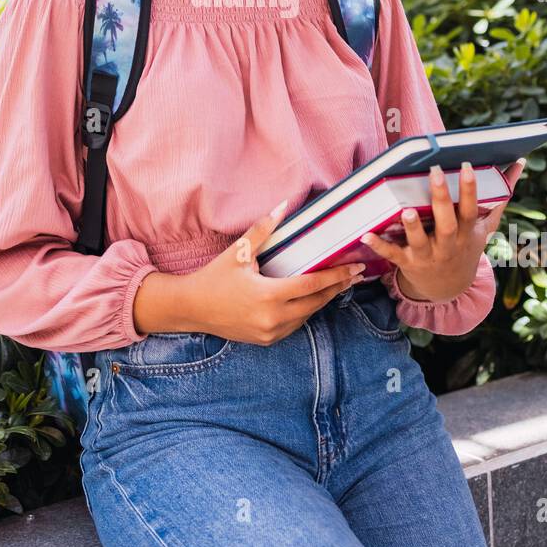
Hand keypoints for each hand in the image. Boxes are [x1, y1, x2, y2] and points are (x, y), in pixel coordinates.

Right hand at [132, 201, 366, 343]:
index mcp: (268, 296)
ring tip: (338, 285)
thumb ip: (263, 230)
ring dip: (322, 301)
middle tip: (355, 275)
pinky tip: (311, 299)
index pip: (311, 284)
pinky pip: (294, 325)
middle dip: (336, 288)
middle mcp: (272, 318)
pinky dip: (304, 311)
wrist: (191, 309)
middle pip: (315, 303)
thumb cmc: (214, 278)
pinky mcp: (266, 340)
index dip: (336, 275)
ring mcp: (270, 332)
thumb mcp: (238, 253)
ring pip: (307, 316)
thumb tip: (283, 206)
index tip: (355, 267)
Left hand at [360, 159, 526, 303]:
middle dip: (441, 199)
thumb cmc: (466, 246)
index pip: (470, 209)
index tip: (466, 165)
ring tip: (406, 210)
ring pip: (421, 241)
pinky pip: (392, 255)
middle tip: (434, 173)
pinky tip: (365, 234)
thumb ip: (500, 196)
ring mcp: (427, 255)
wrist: (449, 289)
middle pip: (446, 223)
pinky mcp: (407, 263)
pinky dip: (379, 245)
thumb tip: (519, 163)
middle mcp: (448, 245)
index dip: (469, 189)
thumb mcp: (485, 226)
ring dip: (413, 227)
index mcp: (467, 232)